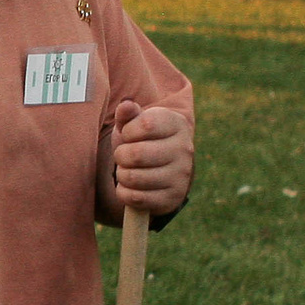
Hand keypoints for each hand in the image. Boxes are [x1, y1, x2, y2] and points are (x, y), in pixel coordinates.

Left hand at [105, 100, 192, 215]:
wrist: (161, 168)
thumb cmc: (143, 140)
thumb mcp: (135, 124)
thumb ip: (128, 114)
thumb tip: (126, 106)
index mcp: (177, 124)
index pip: (146, 125)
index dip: (128, 131)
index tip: (128, 135)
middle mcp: (185, 150)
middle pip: (137, 154)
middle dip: (120, 155)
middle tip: (123, 155)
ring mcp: (181, 176)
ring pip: (134, 178)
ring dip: (122, 174)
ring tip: (127, 170)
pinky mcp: (173, 198)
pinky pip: (136, 198)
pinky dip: (123, 192)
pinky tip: (129, 186)